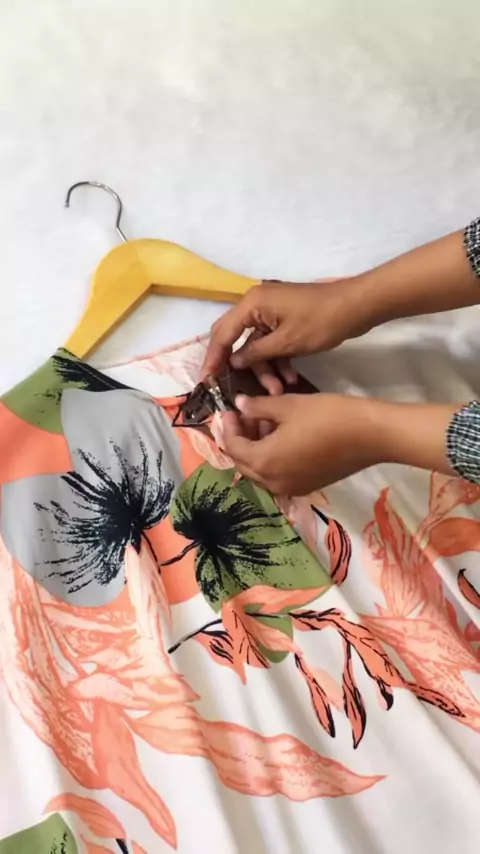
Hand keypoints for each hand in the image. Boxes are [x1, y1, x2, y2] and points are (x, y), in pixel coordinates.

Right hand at [202, 279, 373, 393]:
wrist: (356, 307)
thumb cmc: (321, 321)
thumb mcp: (287, 343)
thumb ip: (256, 353)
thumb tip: (233, 362)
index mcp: (252, 304)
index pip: (223, 333)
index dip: (213, 358)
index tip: (205, 380)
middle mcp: (256, 304)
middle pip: (235, 338)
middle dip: (237, 365)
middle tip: (228, 388)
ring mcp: (271, 311)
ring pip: (257, 345)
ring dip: (265, 368)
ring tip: (277, 390)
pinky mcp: (284, 320)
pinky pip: (272, 342)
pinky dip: (278, 360)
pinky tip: (289, 379)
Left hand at [220, 393, 456, 494]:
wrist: (371, 435)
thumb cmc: (328, 415)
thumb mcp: (288, 405)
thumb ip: (258, 407)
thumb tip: (239, 404)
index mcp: (264, 462)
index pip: (233, 447)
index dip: (229, 427)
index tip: (231, 409)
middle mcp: (273, 483)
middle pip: (244, 463)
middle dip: (241, 440)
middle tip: (245, 416)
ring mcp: (291, 488)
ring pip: (261, 472)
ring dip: (257, 449)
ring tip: (264, 423)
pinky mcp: (308, 487)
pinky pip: (279, 476)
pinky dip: (273, 459)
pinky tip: (282, 438)